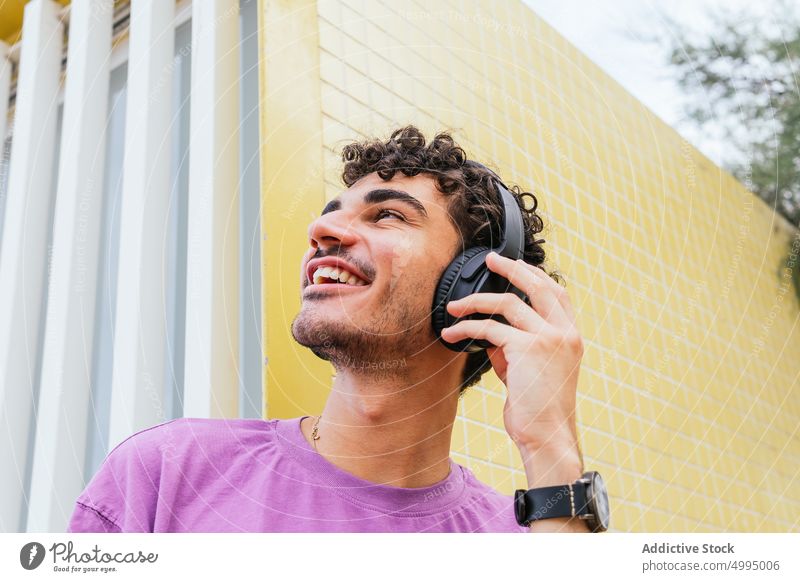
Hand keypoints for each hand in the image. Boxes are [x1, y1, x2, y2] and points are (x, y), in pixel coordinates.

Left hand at [440, 252, 583, 450]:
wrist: (547, 435)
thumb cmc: (537, 409)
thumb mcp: (532, 371)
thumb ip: (517, 348)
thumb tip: (491, 333)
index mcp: (571, 337)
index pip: (557, 294)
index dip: (536, 276)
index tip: (515, 266)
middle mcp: (565, 333)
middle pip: (539, 285)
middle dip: (512, 268)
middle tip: (490, 259)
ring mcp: (549, 338)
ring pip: (508, 303)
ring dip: (476, 301)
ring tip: (454, 306)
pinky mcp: (527, 348)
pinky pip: (490, 328)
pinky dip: (467, 328)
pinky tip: (452, 334)